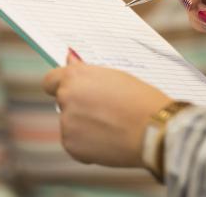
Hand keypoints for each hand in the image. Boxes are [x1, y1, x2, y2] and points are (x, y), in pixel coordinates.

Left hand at [42, 50, 172, 166]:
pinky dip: (88, 144)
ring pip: (71, 123)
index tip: (72, 90)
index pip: (51, 80)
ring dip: (84, 125)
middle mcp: (66, 97)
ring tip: (113, 126)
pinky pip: (76, 143)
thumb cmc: (141, 98)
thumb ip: (88, 72)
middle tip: (104, 110)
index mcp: (76, 76)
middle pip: (64, 102)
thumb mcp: (116, 77)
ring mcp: (67, 123)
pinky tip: (110, 139)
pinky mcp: (71, 146)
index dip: (61, 85)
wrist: (153, 130)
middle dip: (78, 105)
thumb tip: (69, 59)